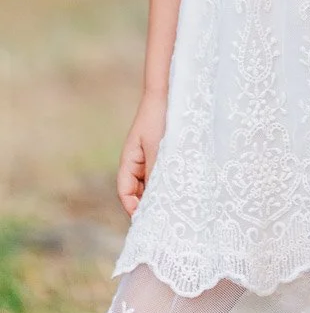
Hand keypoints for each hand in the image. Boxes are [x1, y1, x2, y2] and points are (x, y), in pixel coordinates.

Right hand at [117, 90, 167, 217]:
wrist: (169, 92)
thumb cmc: (160, 118)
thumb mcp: (158, 148)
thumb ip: (155, 173)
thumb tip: (155, 200)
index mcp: (129, 160)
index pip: (125, 192)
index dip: (133, 207)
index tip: (148, 219)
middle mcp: (137, 162)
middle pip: (137, 191)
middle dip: (148, 204)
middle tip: (165, 219)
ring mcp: (150, 157)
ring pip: (152, 184)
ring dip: (160, 193)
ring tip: (175, 206)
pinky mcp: (163, 153)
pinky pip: (162, 173)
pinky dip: (168, 181)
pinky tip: (182, 188)